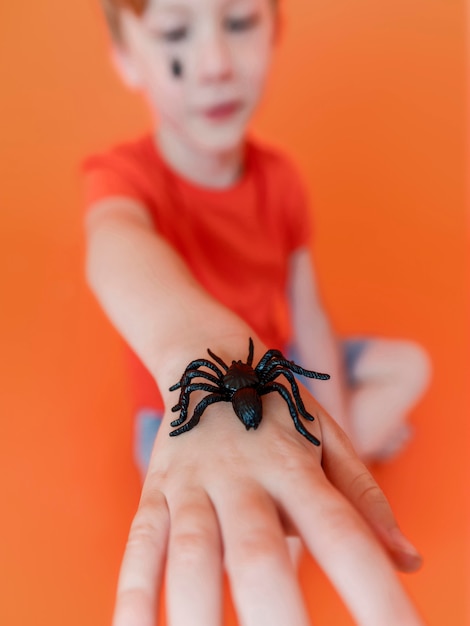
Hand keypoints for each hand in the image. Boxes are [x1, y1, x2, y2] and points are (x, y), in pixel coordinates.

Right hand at [112, 354, 422, 625]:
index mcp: (294, 465)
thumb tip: (409, 560)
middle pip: (258, 552)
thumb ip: (364, 499)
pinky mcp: (155, 491)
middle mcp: (241, 475)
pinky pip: (139, 547)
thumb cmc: (280, 412)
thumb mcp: (328, 440)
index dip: (374, 592)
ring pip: (191, 554)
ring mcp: (192, 483)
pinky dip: (134, 596)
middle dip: (274, 614)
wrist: (211, 363)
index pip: (341, 533)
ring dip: (197, 613)